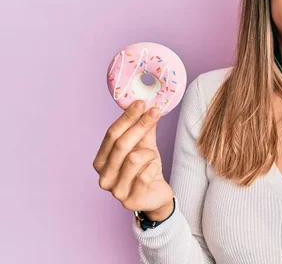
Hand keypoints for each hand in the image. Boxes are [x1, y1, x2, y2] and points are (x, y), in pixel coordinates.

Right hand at [93, 100, 173, 219]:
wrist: (156, 195)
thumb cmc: (146, 169)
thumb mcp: (144, 146)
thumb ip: (144, 129)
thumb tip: (146, 105)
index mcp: (101, 161)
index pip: (111, 134)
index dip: (126, 117)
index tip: (141, 103)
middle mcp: (103, 176)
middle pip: (121, 144)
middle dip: (140, 125)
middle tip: (155, 111)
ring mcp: (115, 191)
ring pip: (134, 159)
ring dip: (149, 153)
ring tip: (153, 157)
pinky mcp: (130, 201)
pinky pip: (146, 174)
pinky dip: (154, 168)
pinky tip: (153, 171)